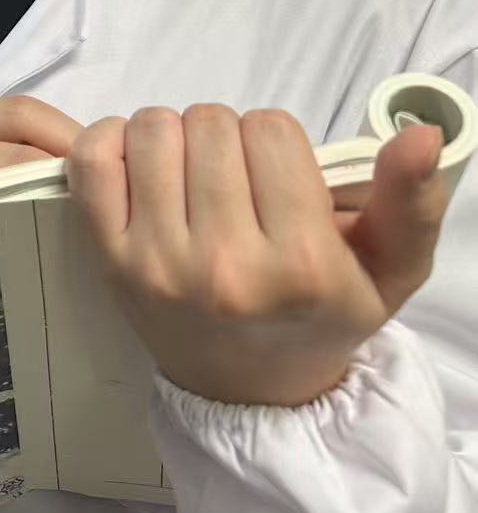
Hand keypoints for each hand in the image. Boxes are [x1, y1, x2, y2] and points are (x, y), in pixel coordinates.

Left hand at [67, 105, 448, 406]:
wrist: (248, 389)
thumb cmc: (318, 318)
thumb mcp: (387, 272)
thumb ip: (409, 202)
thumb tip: (420, 134)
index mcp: (300, 265)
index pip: (272, 131)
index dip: (275, 140)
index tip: (276, 175)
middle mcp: (225, 265)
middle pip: (211, 124)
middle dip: (225, 137)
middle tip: (233, 176)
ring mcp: (157, 263)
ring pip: (154, 130)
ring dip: (172, 137)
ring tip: (191, 173)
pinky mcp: (108, 260)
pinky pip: (93, 160)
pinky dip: (111, 143)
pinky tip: (140, 166)